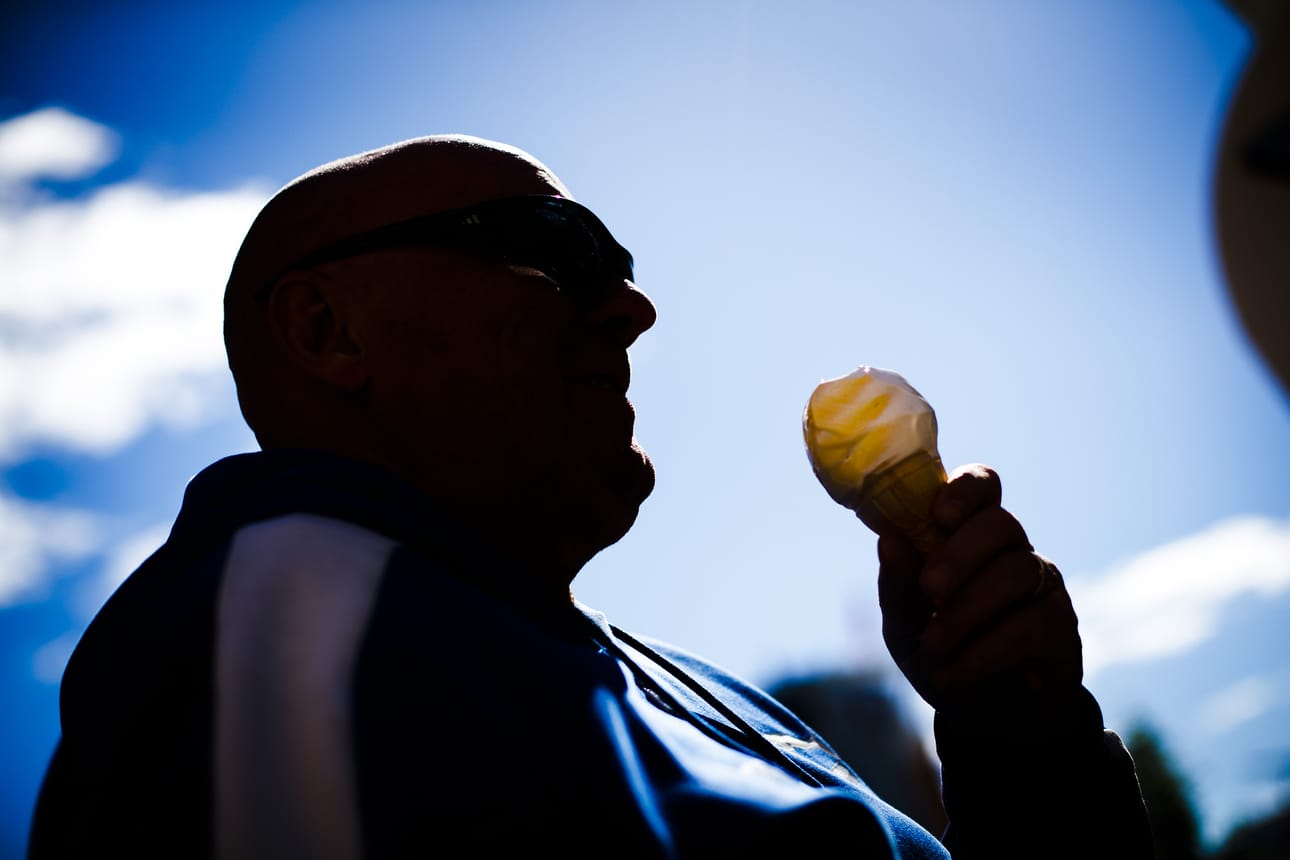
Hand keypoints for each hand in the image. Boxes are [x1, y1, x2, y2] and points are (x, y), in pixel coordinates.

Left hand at [877, 464, 1083, 730]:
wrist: (981, 717)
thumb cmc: (941, 654)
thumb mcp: (905, 627)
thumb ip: (897, 586)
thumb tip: (889, 539)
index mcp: (969, 536)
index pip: (983, 486)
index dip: (966, 490)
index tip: (938, 514)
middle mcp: (1011, 551)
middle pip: (1001, 523)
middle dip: (960, 553)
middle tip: (930, 588)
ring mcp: (1042, 586)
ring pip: (1016, 571)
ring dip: (967, 610)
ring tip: (934, 646)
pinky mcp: (1061, 627)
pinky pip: (1031, 624)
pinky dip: (985, 651)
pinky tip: (956, 673)